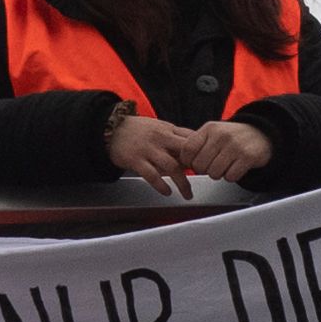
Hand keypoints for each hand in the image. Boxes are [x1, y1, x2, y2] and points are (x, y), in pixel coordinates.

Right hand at [101, 111, 224, 192]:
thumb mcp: (159, 127)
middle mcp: (160, 139)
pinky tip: (167, 192)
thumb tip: (193, 150)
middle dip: (198, 167)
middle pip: (186, 153)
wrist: (110, 128)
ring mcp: (148, 149)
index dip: (203, 152)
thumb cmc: (137, 130)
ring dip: (182, 182)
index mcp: (168, 130)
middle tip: (205, 180)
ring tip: (188, 194)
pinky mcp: (136, 160)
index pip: (192, 139)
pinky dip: (161, 185)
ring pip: (171, 167)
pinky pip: (152, 175)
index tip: (210, 163)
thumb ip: (174, 137)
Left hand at [175, 117, 273, 183]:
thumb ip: (197, 143)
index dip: (188, 161)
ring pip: (214, 173)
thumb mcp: (214, 133)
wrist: (261, 134)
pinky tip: (235, 168)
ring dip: (218, 174)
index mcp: (209, 129)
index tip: (194, 163)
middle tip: (212, 166)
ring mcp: (235, 146)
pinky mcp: (247, 157)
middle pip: (200, 165)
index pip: (187, 149)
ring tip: (225, 166)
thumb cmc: (233, 137)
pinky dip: (232, 176)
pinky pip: (230, 177)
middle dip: (204, 170)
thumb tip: (180, 160)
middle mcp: (221, 136)